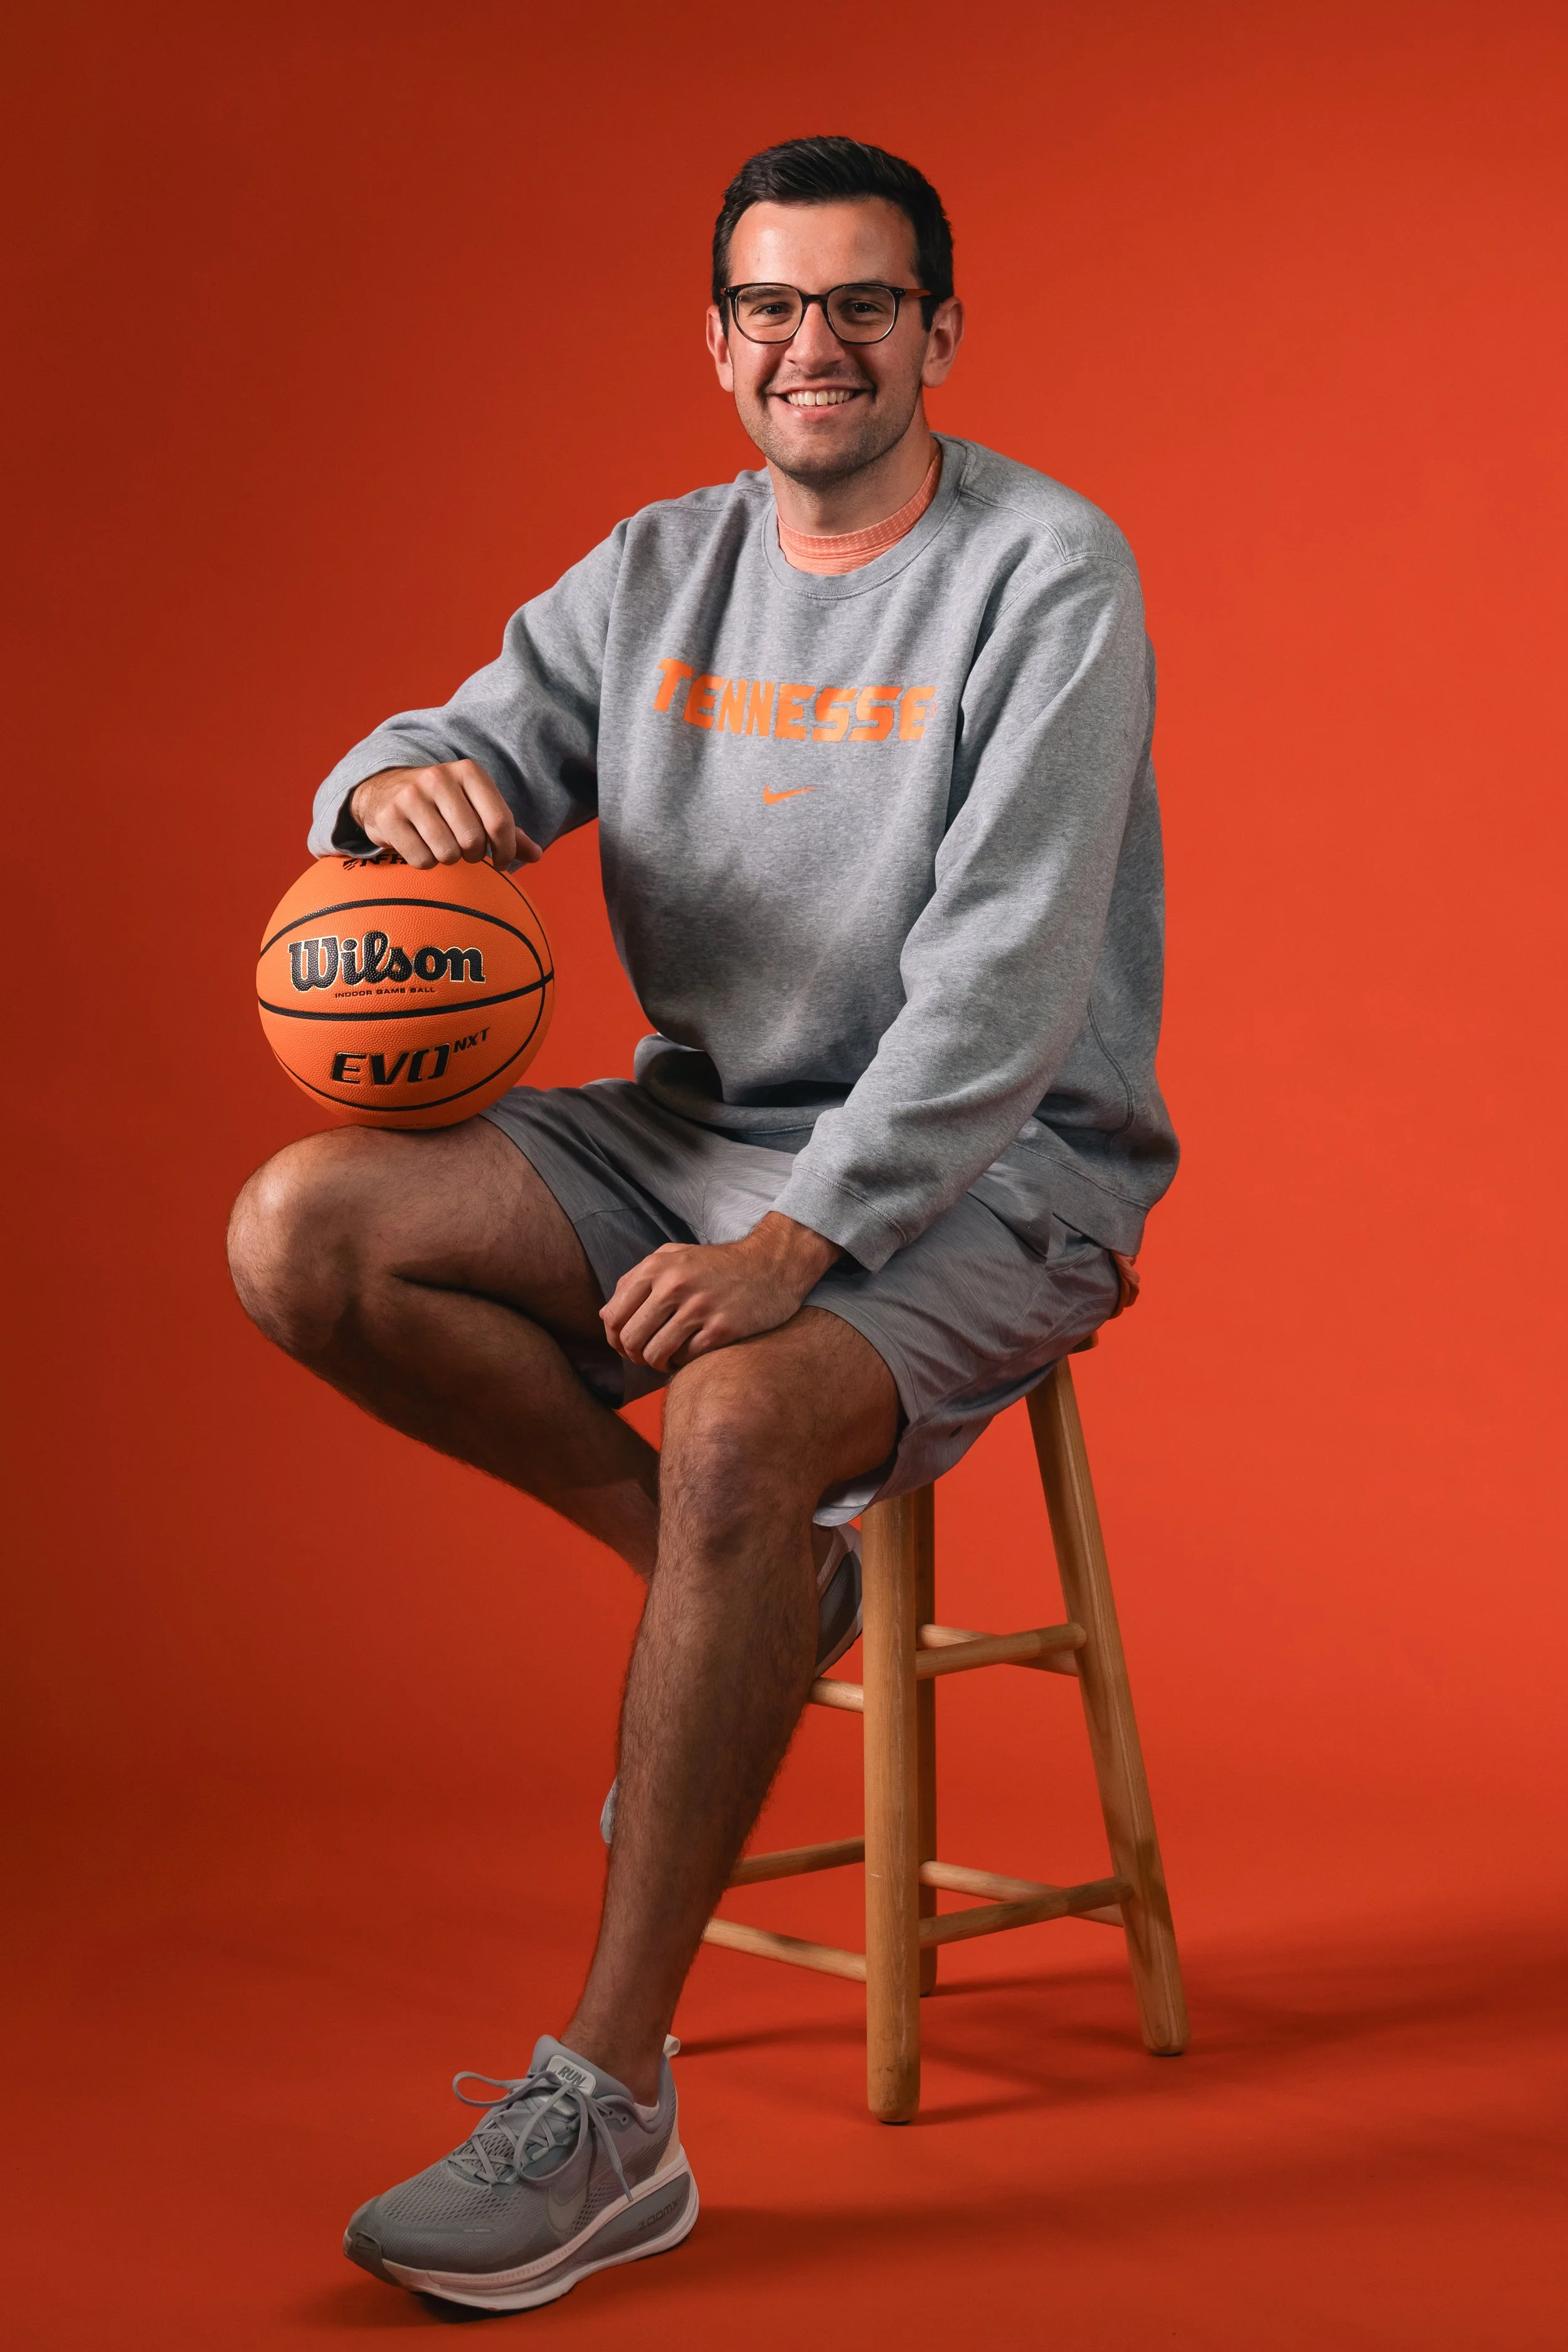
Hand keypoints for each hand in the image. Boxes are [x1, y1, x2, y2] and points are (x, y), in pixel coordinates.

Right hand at [350, 760, 540, 871]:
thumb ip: (508, 830)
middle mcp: (439, 777)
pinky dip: (425, 862)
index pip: (500, 822)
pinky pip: (422, 860)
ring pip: (448, 854)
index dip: (507, 851)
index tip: (502, 862)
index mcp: (469, 772)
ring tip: (442, 845)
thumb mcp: (476, 807)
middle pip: (473, 841)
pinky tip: (420, 846)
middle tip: (466, 851)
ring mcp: (411, 796)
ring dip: (449, 859)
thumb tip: (537, 855)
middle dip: (474, 856)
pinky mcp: (389, 817)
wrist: (384, 791)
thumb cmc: (444, 805)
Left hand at [602, 1213, 839, 1371]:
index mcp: (656, 1267)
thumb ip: (636, 1280)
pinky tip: (691, 1353)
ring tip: (668, 1358)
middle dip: (634, 1356)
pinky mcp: (722, 1328)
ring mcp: (699, 1307)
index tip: (627, 1345)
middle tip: (647, 1356)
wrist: (771, 1264)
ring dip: (658, 1363)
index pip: (613, 1317)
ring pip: (656, 1354)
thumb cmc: (717, 1264)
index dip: (615, 1339)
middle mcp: (674, 1285)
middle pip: (631, 1340)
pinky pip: (686, 1358)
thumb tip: (605, 1316)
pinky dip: (684, 1362)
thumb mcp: (673, 1257)